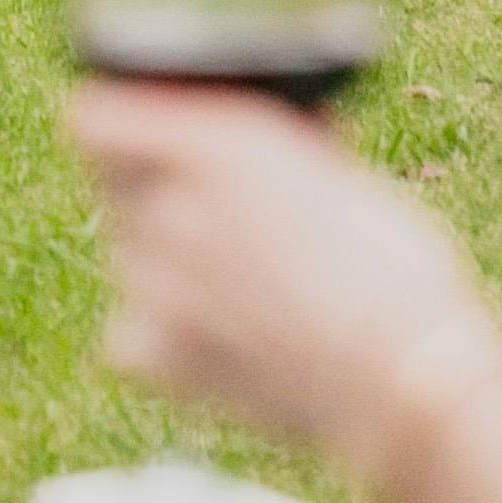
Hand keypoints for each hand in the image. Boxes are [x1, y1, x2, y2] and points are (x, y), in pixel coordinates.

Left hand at [63, 76, 500, 485]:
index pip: (97, 119)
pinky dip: (162, 332)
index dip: (116, 120)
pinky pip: (130, 329)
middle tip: (220, 216)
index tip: (137, 126)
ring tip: (240, 286)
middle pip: (116, 184)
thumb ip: (280, 152)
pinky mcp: (158, 357)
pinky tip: (220, 337)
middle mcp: (170, 206)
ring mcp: (155, 286)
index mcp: (217, 146)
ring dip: (165, 257)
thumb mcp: (341, 176)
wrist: (404, 383)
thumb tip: (271, 138)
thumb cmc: (396, 270)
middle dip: (157, 188)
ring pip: (128, 253)